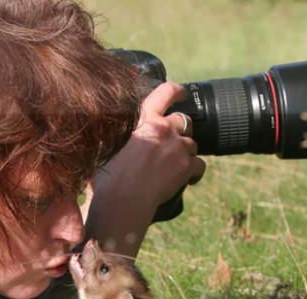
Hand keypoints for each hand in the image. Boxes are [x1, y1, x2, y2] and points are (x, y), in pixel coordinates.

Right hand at [83, 82, 206, 256]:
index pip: (165, 92)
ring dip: (185, 152)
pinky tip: (188, 179)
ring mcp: (178, 147)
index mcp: (145, 118)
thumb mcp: (107, 143)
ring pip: (192, 144)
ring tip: (172, 166)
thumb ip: (118, 130)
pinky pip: (200, 165)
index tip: (182, 94)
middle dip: (180, 131)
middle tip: (170, 144)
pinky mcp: (187, 167)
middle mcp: (164, 128)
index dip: (177, 91)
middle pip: (183, 121)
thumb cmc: (109, 175)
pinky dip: (195, 172)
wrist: (123, 199)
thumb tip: (115, 124)